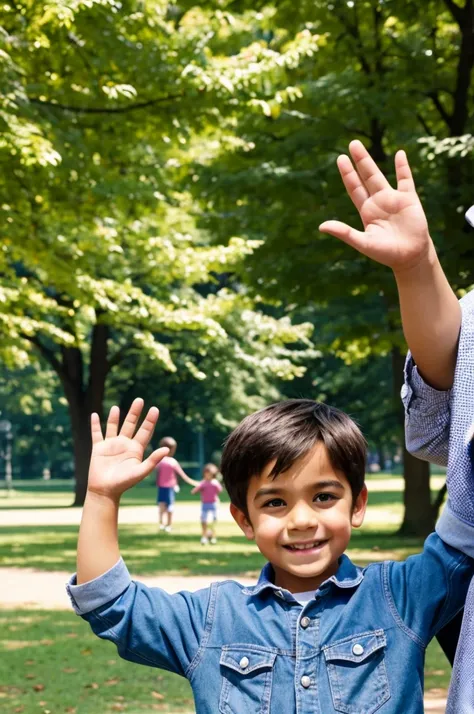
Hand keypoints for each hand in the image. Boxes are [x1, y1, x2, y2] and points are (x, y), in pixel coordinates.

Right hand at [87, 398, 168, 500]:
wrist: (105, 492)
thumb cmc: (124, 484)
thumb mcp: (140, 472)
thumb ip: (153, 460)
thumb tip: (166, 449)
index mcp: (136, 449)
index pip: (145, 431)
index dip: (150, 421)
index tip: (155, 409)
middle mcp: (124, 444)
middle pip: (130, 425)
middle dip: (134, 413)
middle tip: (139, 400)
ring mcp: (111, 445)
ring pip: (113, 427)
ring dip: (114, 417)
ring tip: (116, 407)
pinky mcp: (98, 448)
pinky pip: (96, 434)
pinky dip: (95, 425)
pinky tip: (94, 415)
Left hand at [319, 140, 431, 272]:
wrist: (411, 257)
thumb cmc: (386, 253)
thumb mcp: (363, 242)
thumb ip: (344, 233)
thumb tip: (321, 227)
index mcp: (366, 211)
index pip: (354, 188)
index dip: (347, 174)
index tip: (340, 159)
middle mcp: (378, 202)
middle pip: (365, 177)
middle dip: (359, 161)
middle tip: (352, 144)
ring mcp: (393, 199)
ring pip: (380, 175)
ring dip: (370, 161)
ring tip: (360, 146)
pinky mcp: (409, 199)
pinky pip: (406, 180)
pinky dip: (403, 167)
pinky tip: (400, 154)